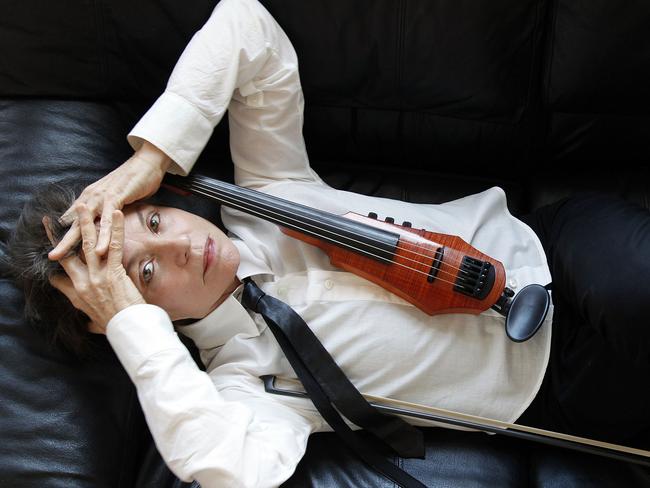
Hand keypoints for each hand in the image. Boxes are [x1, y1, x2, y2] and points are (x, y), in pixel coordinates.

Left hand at [48, 141, 171, 260]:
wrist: (146, 162)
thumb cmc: (132, 181)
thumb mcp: (113, 196)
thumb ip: (103, 208)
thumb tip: (99, 221)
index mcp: (89, 198)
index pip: (72, 219)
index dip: (63, 233)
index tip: (56, 248)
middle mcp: (91, 198)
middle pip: (73, 223)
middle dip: (61, 241)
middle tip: (52, 257)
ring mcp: (101, 198)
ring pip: (86, 224)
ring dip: (74, 242)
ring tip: (64, 257)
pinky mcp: (115, 198)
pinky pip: (107, 221)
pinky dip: (104, 236)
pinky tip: (101, 249)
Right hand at [49, 205, 145, 332]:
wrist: (129, 329)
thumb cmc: (115, 324)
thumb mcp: (92, 319)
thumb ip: (84, 311)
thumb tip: (84, 316)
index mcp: (77, 292)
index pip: (62, 269)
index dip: (57, 254)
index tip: (52, 243)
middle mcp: (83, 282)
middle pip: (70, 252)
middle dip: (64, 233)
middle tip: (57, 218)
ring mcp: (97, 276)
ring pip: (88, 244)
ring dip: (86, 223)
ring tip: (83, 206)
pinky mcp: (113, 273)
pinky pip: (113, 246)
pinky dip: (115, 228)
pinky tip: (116, 214)